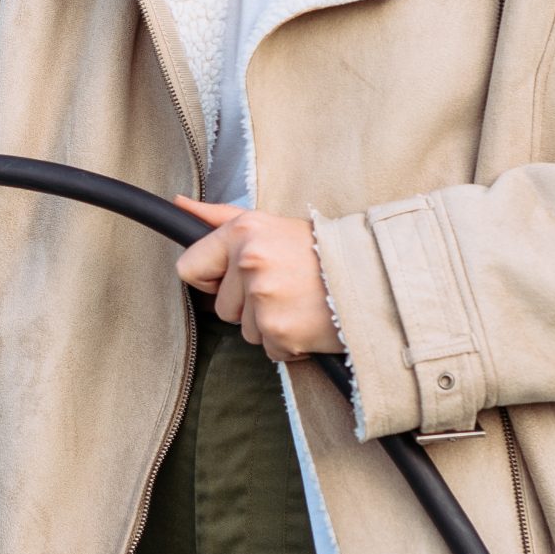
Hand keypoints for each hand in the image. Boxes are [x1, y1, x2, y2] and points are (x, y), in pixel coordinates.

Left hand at [174, 198, 342, 362]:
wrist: (375, 278)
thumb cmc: (322, 252)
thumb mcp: (271, 224)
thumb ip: (220, 217)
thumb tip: (179, 204)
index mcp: (243, 232)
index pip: (190, 268)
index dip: (212, 280)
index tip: (238, 278)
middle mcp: (250, 262)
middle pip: (221, 307)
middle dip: (249, 305)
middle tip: (286, 287)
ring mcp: (264, 299)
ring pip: (246, 330)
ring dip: (271, 324)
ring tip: (301, 302)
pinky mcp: (279, 331)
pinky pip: (270, 348)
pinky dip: (289, 343)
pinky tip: (310, 321)